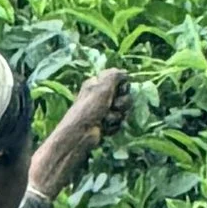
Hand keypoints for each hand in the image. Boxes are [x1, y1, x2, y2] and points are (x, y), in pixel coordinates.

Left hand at [29, 66, 129, 201]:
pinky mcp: (106, 124)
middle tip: (112, 107)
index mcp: (98, 84)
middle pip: (124, 97)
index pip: (120, 81)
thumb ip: (115, 75)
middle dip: (121, 104)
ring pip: (123, 111)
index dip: (122, 88)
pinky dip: (113, 126)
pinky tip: (104, 128)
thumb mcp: (102, 87)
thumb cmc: (89, 108)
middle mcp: (101, 96)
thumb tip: (125, 73)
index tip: (118, 92)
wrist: (80, 135)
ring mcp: (104, 111)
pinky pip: (119, 123)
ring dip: (116, 116)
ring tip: (105, 120)